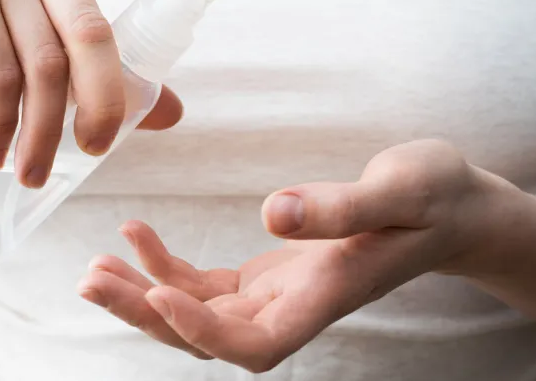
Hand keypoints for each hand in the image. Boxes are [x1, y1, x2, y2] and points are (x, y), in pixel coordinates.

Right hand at [0, 0, 230, 186]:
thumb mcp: (47, 53)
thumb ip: (107, 74)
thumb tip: (172, 111)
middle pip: (96, 33)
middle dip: (103, 106)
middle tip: (97, 152)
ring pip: (45, 66)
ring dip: (45, 133)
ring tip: (35, 173)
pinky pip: (0, 75)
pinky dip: (2, 126)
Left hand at [79, 139, 509, 371]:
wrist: (445, 207)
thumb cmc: (432, 199)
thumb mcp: (400, 190)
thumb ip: (340, 207)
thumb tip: (271, 213)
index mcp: (324, 299)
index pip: (254, 346)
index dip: (203, 333)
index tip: (158, 295)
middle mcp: (293, 309)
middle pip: (207, 336)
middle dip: (145, 313)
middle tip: (90, 280)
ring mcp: (275, 296)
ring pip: (195, 313)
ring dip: (141, 292)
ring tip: (95, 265)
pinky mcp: (264, 277)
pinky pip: (204, 283)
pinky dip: (165, 263)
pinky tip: (135, 234)